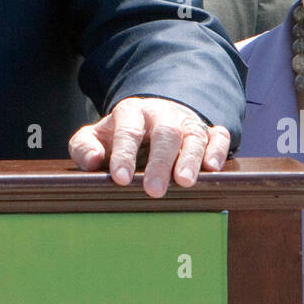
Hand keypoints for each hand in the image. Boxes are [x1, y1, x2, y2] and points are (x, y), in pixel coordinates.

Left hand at [68, 96, 230, 198]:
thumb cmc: (120, 134)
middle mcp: (162, 114)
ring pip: (193, 135)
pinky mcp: (207, 131)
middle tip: (154, 190)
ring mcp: (186, 122)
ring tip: (185, 182)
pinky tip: (212, 168)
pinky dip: (217, 149)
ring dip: (190, 159)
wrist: (150, 117)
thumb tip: (94, 161)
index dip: (124, 154)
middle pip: (164, 133)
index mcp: (132, 112)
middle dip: (160, 162)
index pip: (128, 131)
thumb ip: (84, 146)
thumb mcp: (96, 136)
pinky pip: (218, 136)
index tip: (120, 179)